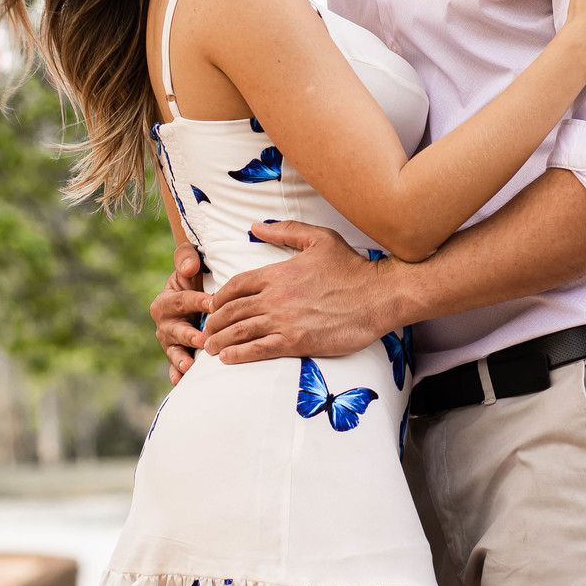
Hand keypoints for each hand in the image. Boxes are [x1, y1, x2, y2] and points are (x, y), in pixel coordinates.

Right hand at [150, 242, 211, 384]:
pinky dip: (176, 374)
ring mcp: (169, 341)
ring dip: (181, 358)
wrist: (192, 293)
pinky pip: (174, 366)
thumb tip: (189, 265)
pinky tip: (180, 381)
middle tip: (203, 339)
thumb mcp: (188, 263)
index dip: (196, 301)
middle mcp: (164, 322)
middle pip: (175, 329)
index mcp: (166, 300)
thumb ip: (186, 258)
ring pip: (174, 350)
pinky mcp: (176, 354)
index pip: (181, 300)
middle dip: (189, 334)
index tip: (212, 303)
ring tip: (189, 365)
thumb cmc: (192, 276)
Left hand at [203, 222, 396, 363]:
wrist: (379, 295)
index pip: (236, 285)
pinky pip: (258, 350)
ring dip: (220, 340)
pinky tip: (227, 359)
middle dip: (214, 321)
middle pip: (232, 310)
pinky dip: (238, 355)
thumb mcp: (319, 238)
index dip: (220, 297)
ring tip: (209, 347)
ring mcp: (285, 320)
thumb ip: (285, 230)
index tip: (214, 305)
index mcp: (278, 272)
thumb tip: (255, 226)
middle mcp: (276, 296)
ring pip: (240, 331)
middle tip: (206, 329)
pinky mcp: (297, 341)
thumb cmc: (352, 266)